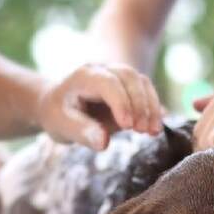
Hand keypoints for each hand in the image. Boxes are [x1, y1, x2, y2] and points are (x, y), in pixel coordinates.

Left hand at [37, 63, 162, 149]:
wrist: (57, 106)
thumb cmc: (58, 116)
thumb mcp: (62, 126)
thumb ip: (82, 133)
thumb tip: (103, 143)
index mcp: (84, 76)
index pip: (108, 83)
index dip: (121, 103)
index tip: (127, 127)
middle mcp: (103, 70)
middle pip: (130, 77)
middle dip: (140, 104)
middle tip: (143, 131)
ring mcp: (117, 75)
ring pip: (142, 82)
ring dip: (151, 107)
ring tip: (153, 132)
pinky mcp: (127, 86)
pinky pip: (146, 91)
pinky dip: (154, 108)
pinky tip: (157, 127)